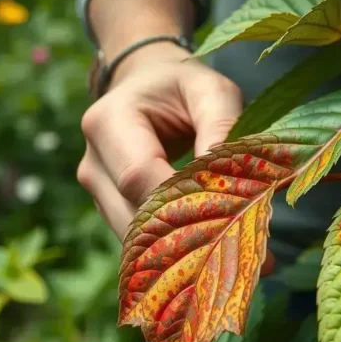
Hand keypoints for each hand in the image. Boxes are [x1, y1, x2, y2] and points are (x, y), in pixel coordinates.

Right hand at [78, 42, 243, 238]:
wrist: (147, 86)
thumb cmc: (182, 86)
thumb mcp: (211, 90)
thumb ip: (222, 126)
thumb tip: (233, 180)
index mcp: (107, 122)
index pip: (139, 177)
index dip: (182, 200)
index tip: (235, 214)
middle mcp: (93, 163)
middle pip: (134, 216)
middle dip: (188, 235)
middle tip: (247, 250)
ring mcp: (98, 193)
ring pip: (137, 238)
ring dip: (184, 249)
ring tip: (239, 255)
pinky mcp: (111, 211)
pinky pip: (142, 240)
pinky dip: (177, 246)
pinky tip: (217, 248)